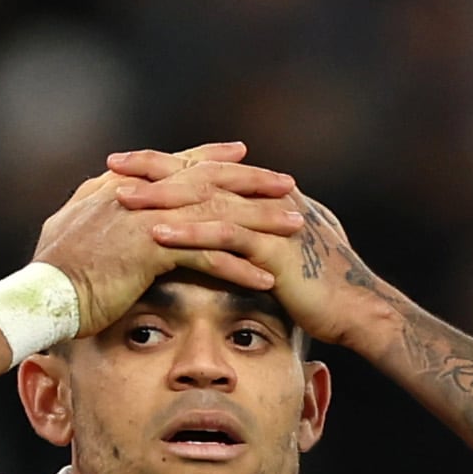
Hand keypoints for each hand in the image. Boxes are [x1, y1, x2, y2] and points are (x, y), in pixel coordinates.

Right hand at [31, 143, 303, 332]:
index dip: (211, 157)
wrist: (41, 294)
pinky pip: (207, 257)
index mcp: (121, 187)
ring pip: (216, 215)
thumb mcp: (73, 229)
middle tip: (287, 184)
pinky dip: (238, 268)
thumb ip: (94, 209)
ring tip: (294, 228)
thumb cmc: (53, 271)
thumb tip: (101, 198)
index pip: (176, 164)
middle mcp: (138, 194)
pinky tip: (266, 278)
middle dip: (251, 182)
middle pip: (207, 181)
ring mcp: (147, 218)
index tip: (242, 154)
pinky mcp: (152, 250)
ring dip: (259, 222)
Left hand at [108, 159, 405, 355]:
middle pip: (201, 174)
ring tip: (122, 196)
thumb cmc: (322, 289)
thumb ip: (258, 240)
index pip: (207, 171)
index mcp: (264, 195)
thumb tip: (231, 240)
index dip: (168, 165)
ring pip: (207, 198)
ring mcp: (271, 219)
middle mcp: (265, 197)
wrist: (359, 309)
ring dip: (163, 196)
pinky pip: (224, 233)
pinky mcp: (274, 246)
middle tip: (113, 164)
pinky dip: (190, 231)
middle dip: (155, 168)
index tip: (128, 164)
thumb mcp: (283, 255)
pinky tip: (157, 232)